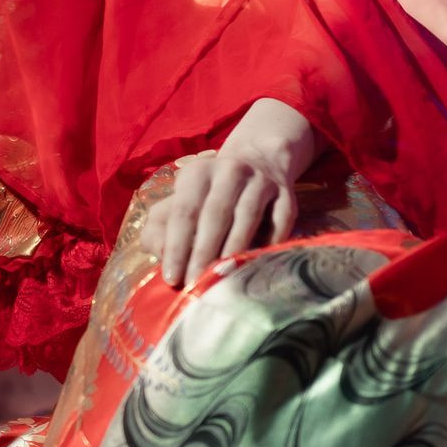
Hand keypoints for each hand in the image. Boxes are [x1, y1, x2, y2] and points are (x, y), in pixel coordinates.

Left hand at [142, 98, 317, 284]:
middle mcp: (229, 170)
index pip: (183, 212)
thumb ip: (160, 228)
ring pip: (247, 216)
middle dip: (203, 253)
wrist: (259, 162)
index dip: (176, 246)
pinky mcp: (286, 193)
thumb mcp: (180, 202)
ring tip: (224, 277)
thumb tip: (161, 253)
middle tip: (196, 284)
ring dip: (234, 249)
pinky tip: (258, 262)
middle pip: (215, 214)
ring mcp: (260, 180)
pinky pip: (280, 220)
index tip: (172, 278)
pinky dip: (270, 242)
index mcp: (197, 173)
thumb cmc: (210, 195)